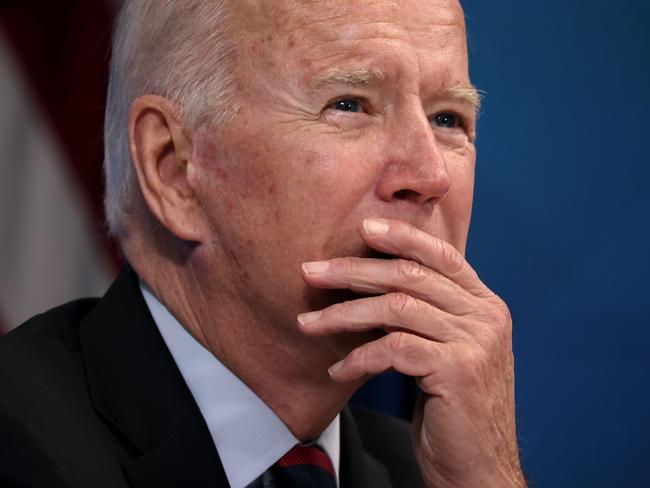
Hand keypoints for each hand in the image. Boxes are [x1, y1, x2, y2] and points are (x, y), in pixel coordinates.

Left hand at [298, 218, 525, 487]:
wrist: (479, 469)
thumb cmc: (453, 408)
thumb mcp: (444, 351)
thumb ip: (426, 315)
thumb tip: (372, 284)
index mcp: (484, 304)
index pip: (442, 255)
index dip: (402, 236)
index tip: (364, 228)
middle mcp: (485, 316)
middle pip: (410, 276)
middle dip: (353, 271)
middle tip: (311, 273)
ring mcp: (475, 342)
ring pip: (396, 307)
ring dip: (344, 314)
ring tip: (309, 324)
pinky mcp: (458, 371)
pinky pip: (394, 349)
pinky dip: (359, 357)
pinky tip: (338, 370)